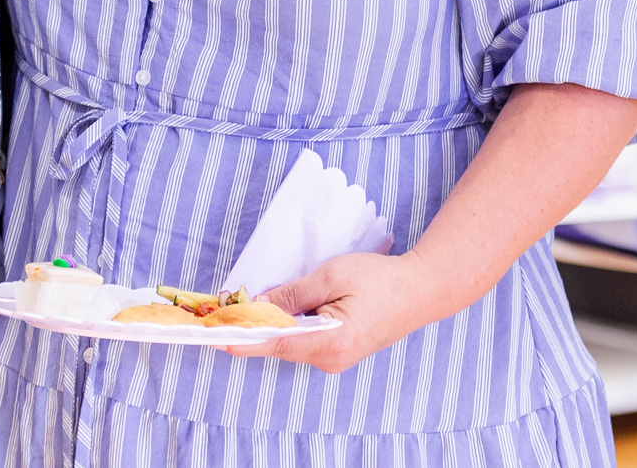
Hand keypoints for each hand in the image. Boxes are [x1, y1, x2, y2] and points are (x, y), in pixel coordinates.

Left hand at [222, 253, 437, 373]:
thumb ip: (293, 293)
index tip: (216, 338)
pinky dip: (289, 328)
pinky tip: (280, 311)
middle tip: (226, 308)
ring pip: (291, 344)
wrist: (420, 291)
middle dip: (253, 328)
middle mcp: (331, 359)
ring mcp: (336, 359)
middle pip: (280, 345)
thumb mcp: (331, 277)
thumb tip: (261, 305)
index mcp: (330, 342)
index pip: (275, 344)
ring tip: (248, 305)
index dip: (243, 340)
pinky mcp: (339, 352)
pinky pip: (305, 342)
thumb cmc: (379, 279)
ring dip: (271, 326)